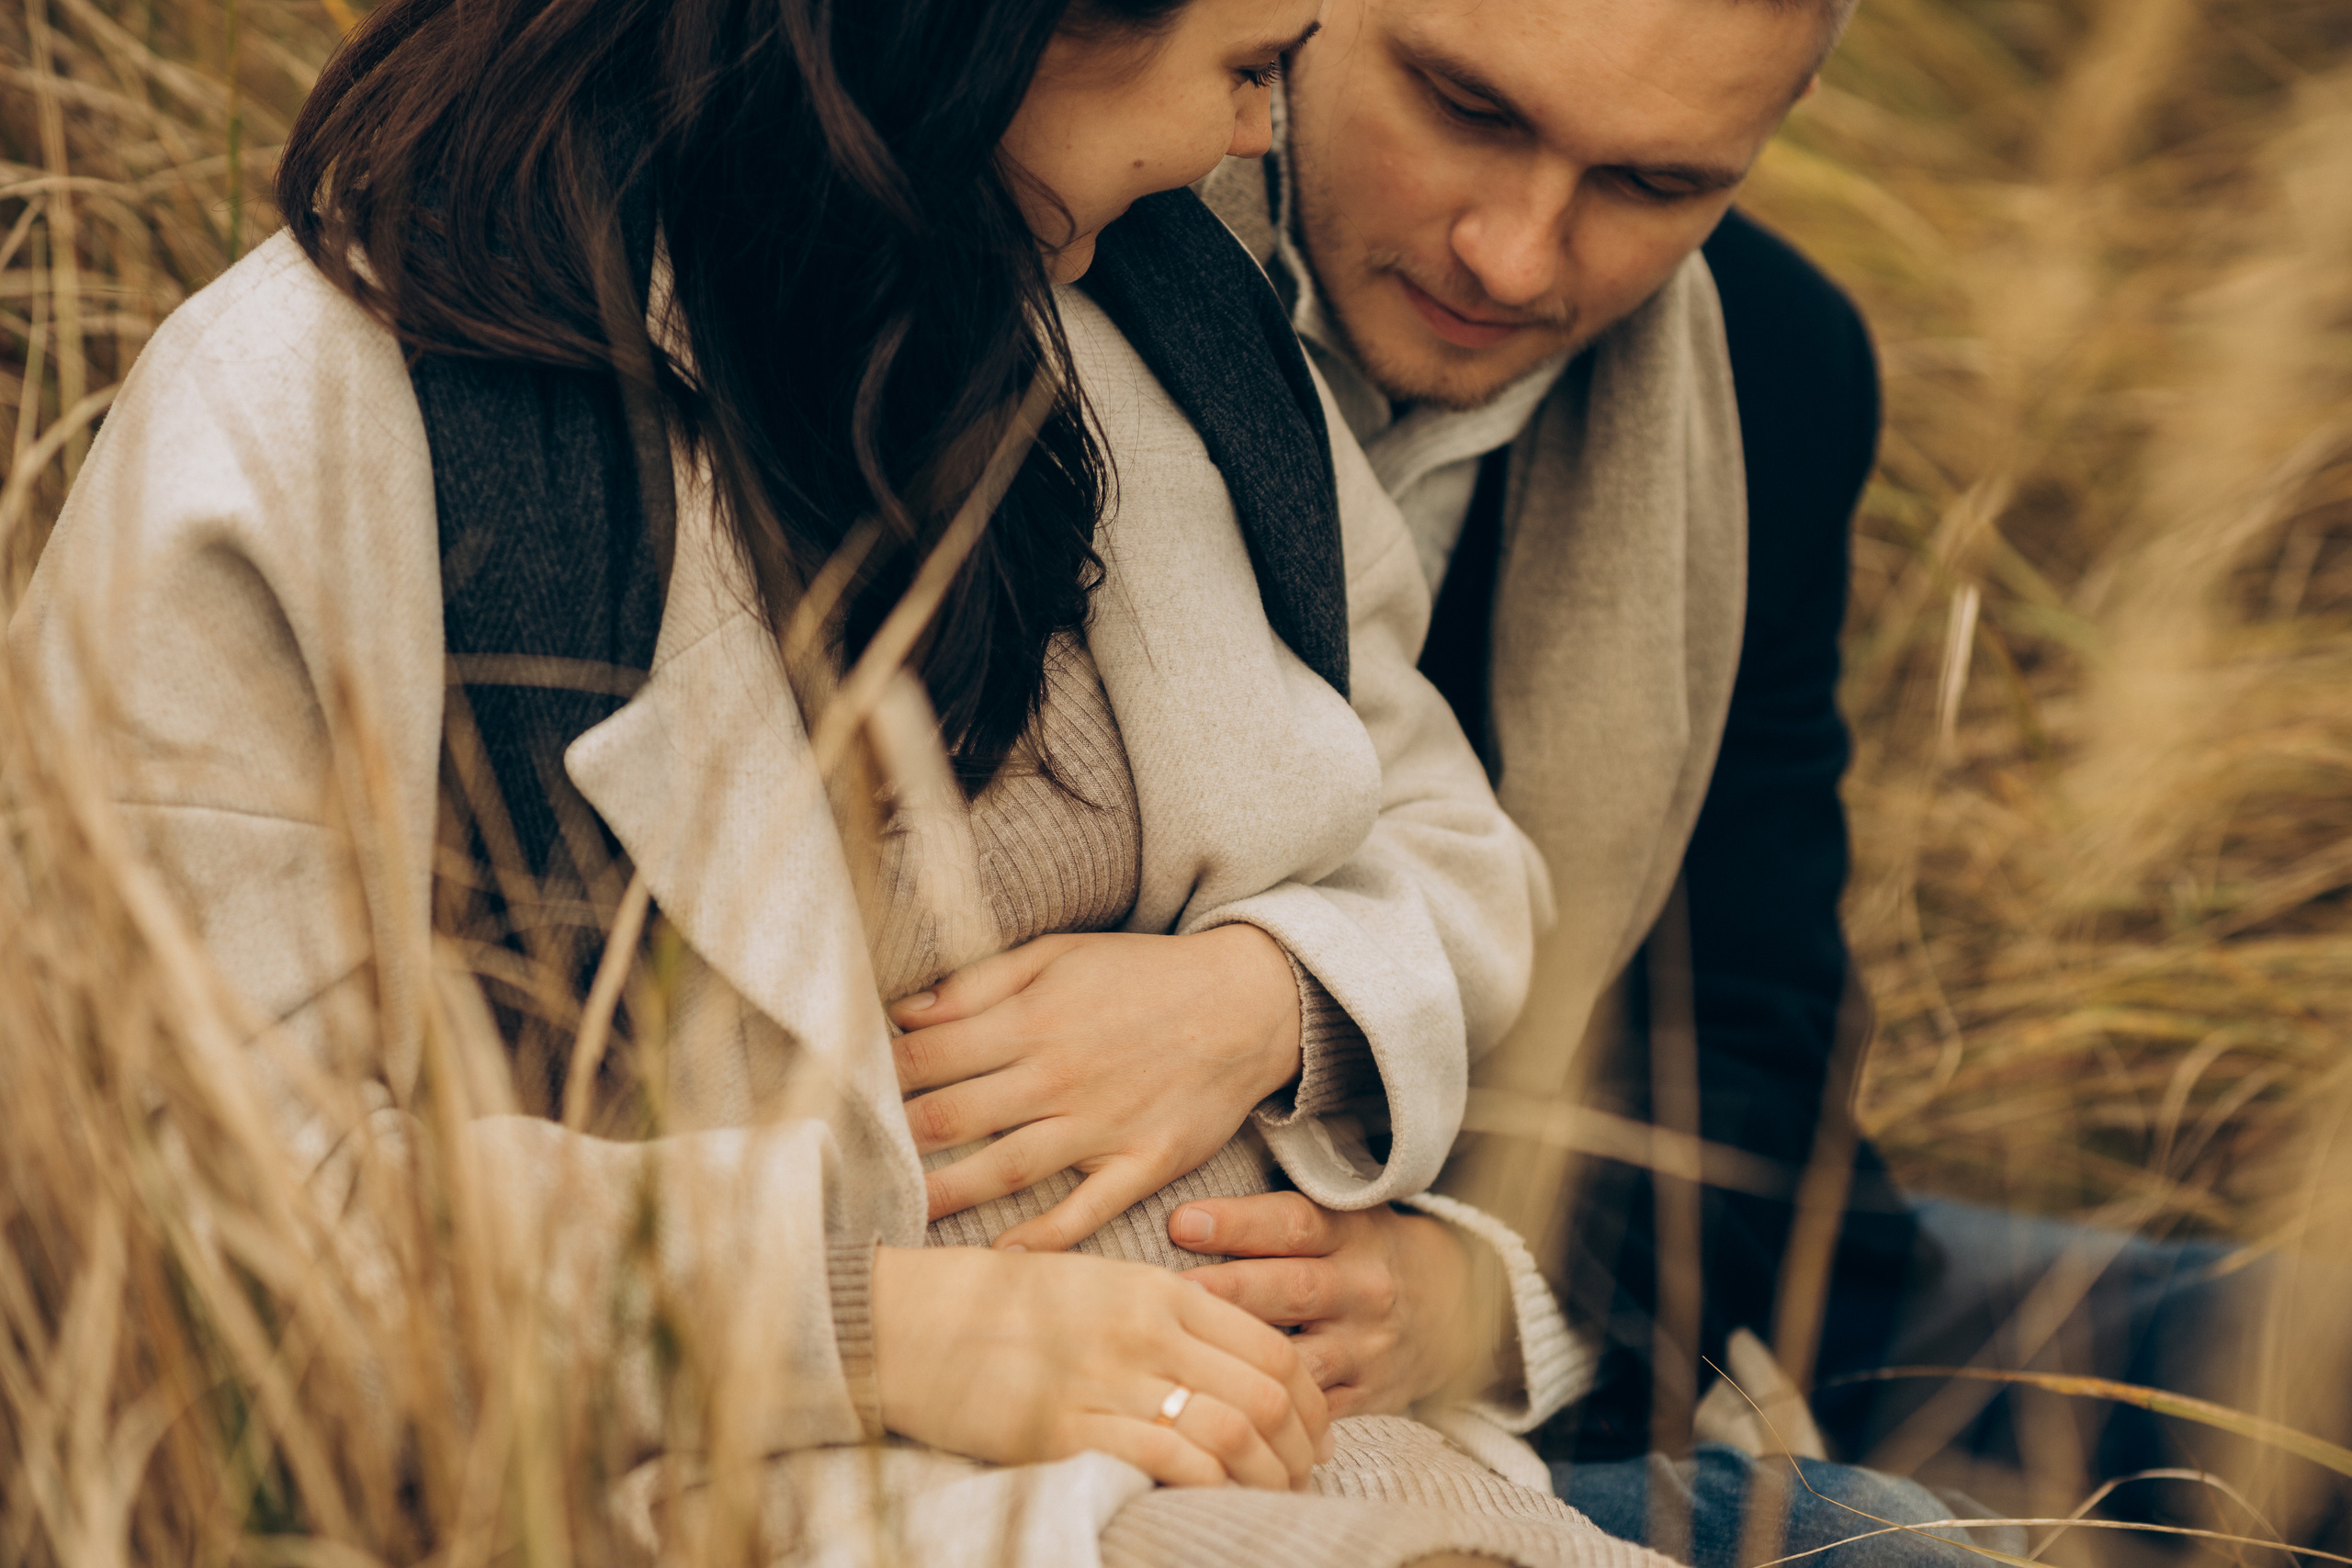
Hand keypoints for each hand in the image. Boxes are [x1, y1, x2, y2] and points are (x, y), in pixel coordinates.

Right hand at [871, 1244, 1332, 1487]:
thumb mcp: (1096, 1284)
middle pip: (1264, 1396)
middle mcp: (1144, 1331)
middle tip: (1304, 1477)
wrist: (910, 1320)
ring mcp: (1106, 1380)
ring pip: (1229, 1433)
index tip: (1316, 1433)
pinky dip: (1205, 1487)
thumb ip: (1162, 1313)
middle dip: (1299, 1450)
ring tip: (1268, 1499)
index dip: (1310, 1402)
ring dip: (1263, 1478)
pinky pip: (1165, 1462)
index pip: (1270, 1349)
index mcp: (1158, 1291)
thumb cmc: (1002, 1303)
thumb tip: (1227, 1359)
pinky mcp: (1065, 1429)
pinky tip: (1212, 1502)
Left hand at [888, 927, 1301, 1250]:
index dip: (879, 1076)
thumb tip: (905, 1011)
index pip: (930, 1055)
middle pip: (954, 1115)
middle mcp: (1059, 1075)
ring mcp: (1102, 1124)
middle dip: (894, 1141)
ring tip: (893, 1218)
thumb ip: (982, 982)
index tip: (841, 1096)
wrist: (1249, 1002)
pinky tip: (1000, 1261)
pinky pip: (1086, 1212)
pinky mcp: (1143, 1163)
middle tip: (848, 1166)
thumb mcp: (1061, 955)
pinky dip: (1043, 1240)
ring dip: (944, 1195)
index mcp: (1033, 1019)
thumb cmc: (1145, 976)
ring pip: (1005, 1168)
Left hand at [1172, 1193, 1495, 1417]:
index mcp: (1354, 1233)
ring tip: (1192, 1356)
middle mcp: (1364, 1288)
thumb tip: (1185, 1206)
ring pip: (1304, 1357)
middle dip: (1230, 1289)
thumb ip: (1280, 1213)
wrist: (1454, 1306)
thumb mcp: (1345, 1215)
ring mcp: (1368, 1347)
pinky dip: (1276, 1412)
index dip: (1239, 1222)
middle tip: (1171, 1291)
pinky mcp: (1369, 1395)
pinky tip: (1229, 1411)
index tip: (1182, 1222)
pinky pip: (1318, 1410)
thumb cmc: (1366, 1251)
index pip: (1293, 1222)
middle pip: (1293, 1288)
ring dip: (1247, 1358)